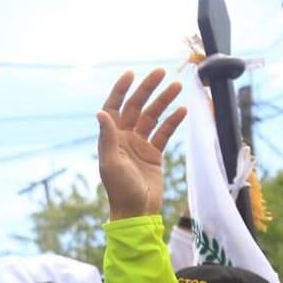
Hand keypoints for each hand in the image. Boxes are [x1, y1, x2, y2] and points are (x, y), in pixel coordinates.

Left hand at [97, 69, 185, 220]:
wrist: (137, 211)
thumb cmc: (120, 190)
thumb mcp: (111, 163)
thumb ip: (107, 137)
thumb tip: (100, 112)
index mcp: (110, 139)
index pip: (114, 108)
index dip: (120, 90)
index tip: (131, 73)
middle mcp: (124, 138)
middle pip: (136, 107)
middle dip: (147, 89)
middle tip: (161, 72)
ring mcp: (139, 145)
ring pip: (152, 117)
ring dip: (163, 101)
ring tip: (177, 85)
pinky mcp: (154, 154)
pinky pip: (164, 133)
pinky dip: (172, 121)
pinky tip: (183, 109)